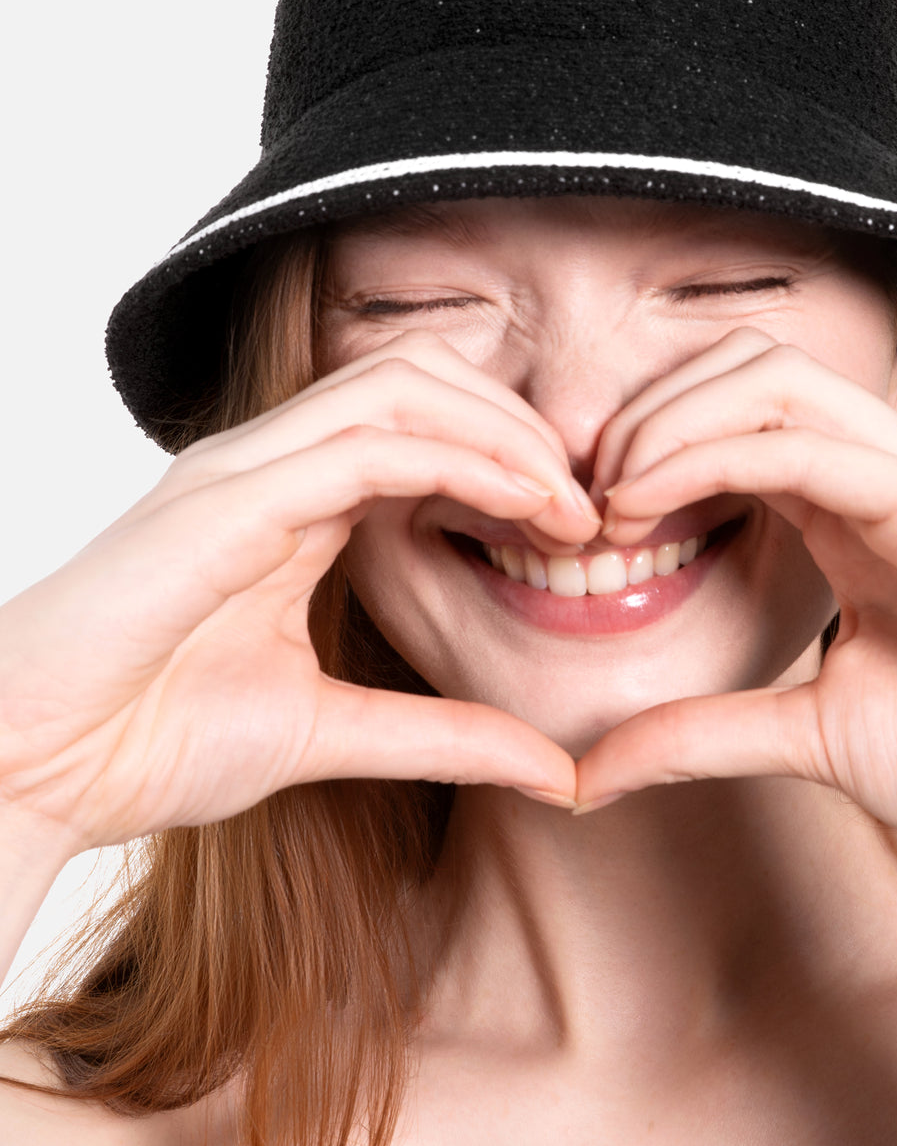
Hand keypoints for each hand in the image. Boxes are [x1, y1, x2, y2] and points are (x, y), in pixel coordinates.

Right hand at [0, 331, 591, 856]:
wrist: (33, 766)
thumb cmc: (148, 737)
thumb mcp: (331, 733)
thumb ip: (440, 735)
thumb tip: (550, 768)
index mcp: (292, 499)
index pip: (424, 423)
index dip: (513, 457)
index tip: (582, 524)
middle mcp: (272, 462)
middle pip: (426, 378)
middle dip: (523, 429)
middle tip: (592, 504)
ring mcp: (246, 468)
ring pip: (404, 386)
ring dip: (505, 435)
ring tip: (571, 503)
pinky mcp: (226, 497)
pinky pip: (364, 442)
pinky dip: (458, 460)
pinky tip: (522, 505)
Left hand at [574, 329, 896, 839]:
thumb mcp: (799, 735)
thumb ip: (697, 731)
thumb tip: (588, 770)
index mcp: (847, 505)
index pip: (732, 412)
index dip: (644, 442)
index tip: (579, 513)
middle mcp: (877, 470)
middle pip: (742, 367)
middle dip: (645, 412)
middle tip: (581, 492)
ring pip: (769, 379)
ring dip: (668, 422)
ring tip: (610, 498)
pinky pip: (807, 442)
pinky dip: (710, 456)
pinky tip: (647, 505)